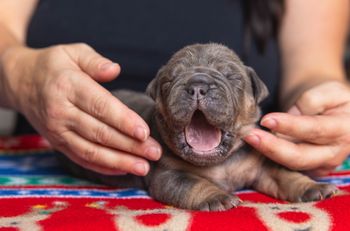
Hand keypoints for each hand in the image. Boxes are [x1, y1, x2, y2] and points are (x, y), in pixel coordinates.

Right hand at [1, 43, 160, 175]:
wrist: (21, 83)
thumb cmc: (54, 65)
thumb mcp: (72, 52)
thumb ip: (95, 61)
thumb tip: (115, 69)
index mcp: (68, 86)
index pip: (100, 106)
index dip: (123, 120)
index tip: (144, 132)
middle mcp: (61, 112)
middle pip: (100, 133)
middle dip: (130, 146)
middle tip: (155, 152)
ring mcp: (58, 131)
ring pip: (91, 152)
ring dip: (120, 162)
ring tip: (144, 168)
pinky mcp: (58, 143)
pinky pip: (81, 159)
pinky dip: (103, 167)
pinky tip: (124, 170)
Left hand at [244, 81, 349, 175]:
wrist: (335, 112)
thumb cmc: (331, 98)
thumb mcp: (328, 91)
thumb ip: (311, 101)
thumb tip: (289, 117)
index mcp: (343, 129)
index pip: (313, 129)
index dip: (289, 126)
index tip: (266, 120)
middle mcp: (334, 153)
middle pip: (300, 157)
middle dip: (272, 147)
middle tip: (249, 135)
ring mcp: (322, 166)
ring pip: (290, 165)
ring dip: (267, 153)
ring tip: (249, 139)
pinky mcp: (309, 170)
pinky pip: (287, 168)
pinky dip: (270, 158)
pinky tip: (255, 147)